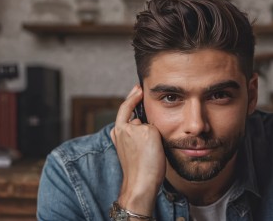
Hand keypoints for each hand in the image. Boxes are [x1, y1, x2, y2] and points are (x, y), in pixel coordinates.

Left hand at [110, 85, 165, 215]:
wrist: (142, 185)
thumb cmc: (146, 162)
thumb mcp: (149, 133)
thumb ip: (146, 123)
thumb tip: (143, 124)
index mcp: (122, 127)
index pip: (126, 106)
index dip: (134, 95)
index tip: (140, 88)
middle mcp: (120, 135)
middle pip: (131, 116)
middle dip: (139, 109)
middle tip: (146, 98)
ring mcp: (124, 145)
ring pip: (135, 127)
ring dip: (142, 122)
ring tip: (152, 117)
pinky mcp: (130, 153)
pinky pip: (137, 137)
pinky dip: (143, 133)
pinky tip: (152, 135)